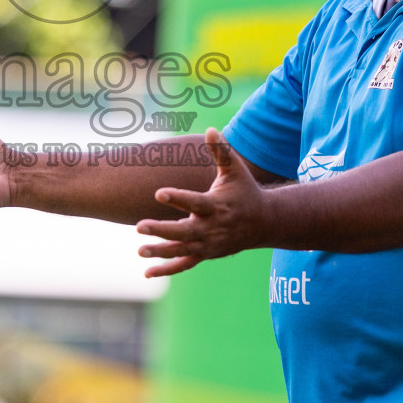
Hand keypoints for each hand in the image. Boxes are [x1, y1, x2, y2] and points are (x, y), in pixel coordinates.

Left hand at [136, 127, 270, 277]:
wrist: (263, 222)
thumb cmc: (245, 191)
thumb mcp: (235, 171)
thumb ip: (221, 152)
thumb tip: (211, 129)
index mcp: (217, 205)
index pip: (195, 202)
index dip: (177, 198)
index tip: (158, 192)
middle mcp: (212, 227)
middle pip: (185, 231)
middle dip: (162, 230)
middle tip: (139, 226)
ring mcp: (208, 244)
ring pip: (182, 250)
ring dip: (161, 251)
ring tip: (139, 249)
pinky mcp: (206, 254)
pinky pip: (185, 264)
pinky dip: (167, 269)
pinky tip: (147, 273)